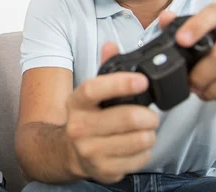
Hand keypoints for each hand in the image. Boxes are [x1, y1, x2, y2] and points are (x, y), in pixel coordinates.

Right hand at [65, 43, 158, 183]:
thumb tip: (111, 45)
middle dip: (149, 116)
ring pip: (138, 140)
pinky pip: (139, 159)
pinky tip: (137, 146)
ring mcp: (91, 151)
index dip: (121, 84)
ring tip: (145, 130)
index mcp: (77, 102)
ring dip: (150, 134)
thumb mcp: (89, 93)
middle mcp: (80, 127)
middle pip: (127, 119)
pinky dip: (145, 152)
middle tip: (151, 115)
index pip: (96, 89)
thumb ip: (104, 68)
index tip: (142, 81)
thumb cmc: (85, 118)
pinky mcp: (104, 170)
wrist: (64, 152)